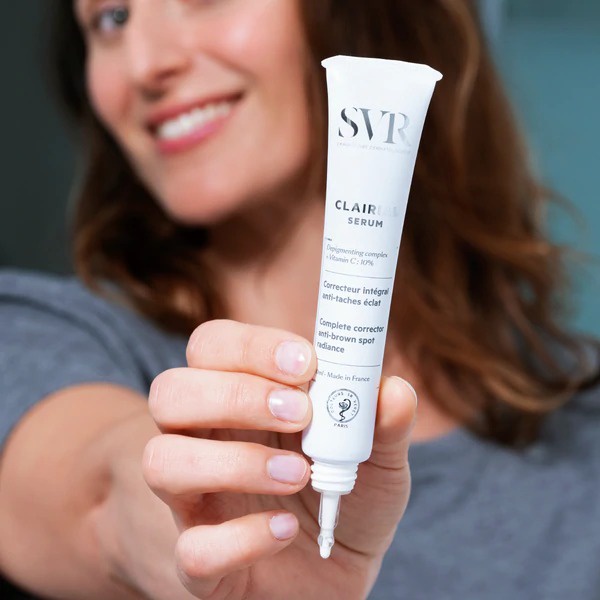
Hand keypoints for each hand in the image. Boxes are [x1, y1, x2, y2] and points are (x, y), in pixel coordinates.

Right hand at [142, 319, 416, 599]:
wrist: (336, 573)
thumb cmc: (347, 497)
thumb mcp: (377, 458)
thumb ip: (381, 423)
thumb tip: (394, 389)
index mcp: (239, 399)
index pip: (212, 347)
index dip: (250, 346)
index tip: (307, 363)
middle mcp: (204, 439)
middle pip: (171, 392)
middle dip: (234, 395)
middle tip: (300, 413)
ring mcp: (194, 500)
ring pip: (161, 461)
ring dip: (234, 462)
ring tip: (299, 474)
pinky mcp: (201, 561)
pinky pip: (192, 548)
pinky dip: (241, 538)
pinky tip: (285, 530)